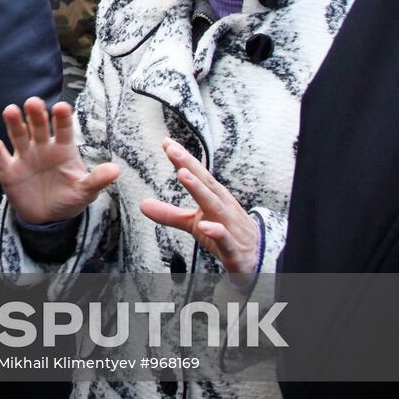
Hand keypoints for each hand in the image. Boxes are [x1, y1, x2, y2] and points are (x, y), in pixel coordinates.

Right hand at [0, 97, 120, 225]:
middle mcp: (42, 146)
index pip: (64, 129)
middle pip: (39, 126)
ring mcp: (24, 155)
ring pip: (18, 134)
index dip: (62, 118)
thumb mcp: (85, 192)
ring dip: (13, 122)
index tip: (61, 107)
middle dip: (36, 114)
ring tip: (10, 111)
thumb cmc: (69, 198)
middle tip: (33, 103)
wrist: (46, 217)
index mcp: (63, 148)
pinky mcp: (8, 168)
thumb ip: (97, 180)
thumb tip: (116, 170)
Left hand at [139, 138, 260, 283]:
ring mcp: (230, 226)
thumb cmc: (224, 231)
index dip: (183, 158)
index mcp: (214, 197)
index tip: (166, 142)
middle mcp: (223, 206)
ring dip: (200, 189)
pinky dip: (217, 232)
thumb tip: (142, 204)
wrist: (256, 256)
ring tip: (183, 175)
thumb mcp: (193, 222)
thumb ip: (169, 213)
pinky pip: (225, 239)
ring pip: (215, 206)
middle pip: (206, 183)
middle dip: (189, 165)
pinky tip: (205, 226)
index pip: (198, 175)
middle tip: (172, 150)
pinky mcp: (233, 249)